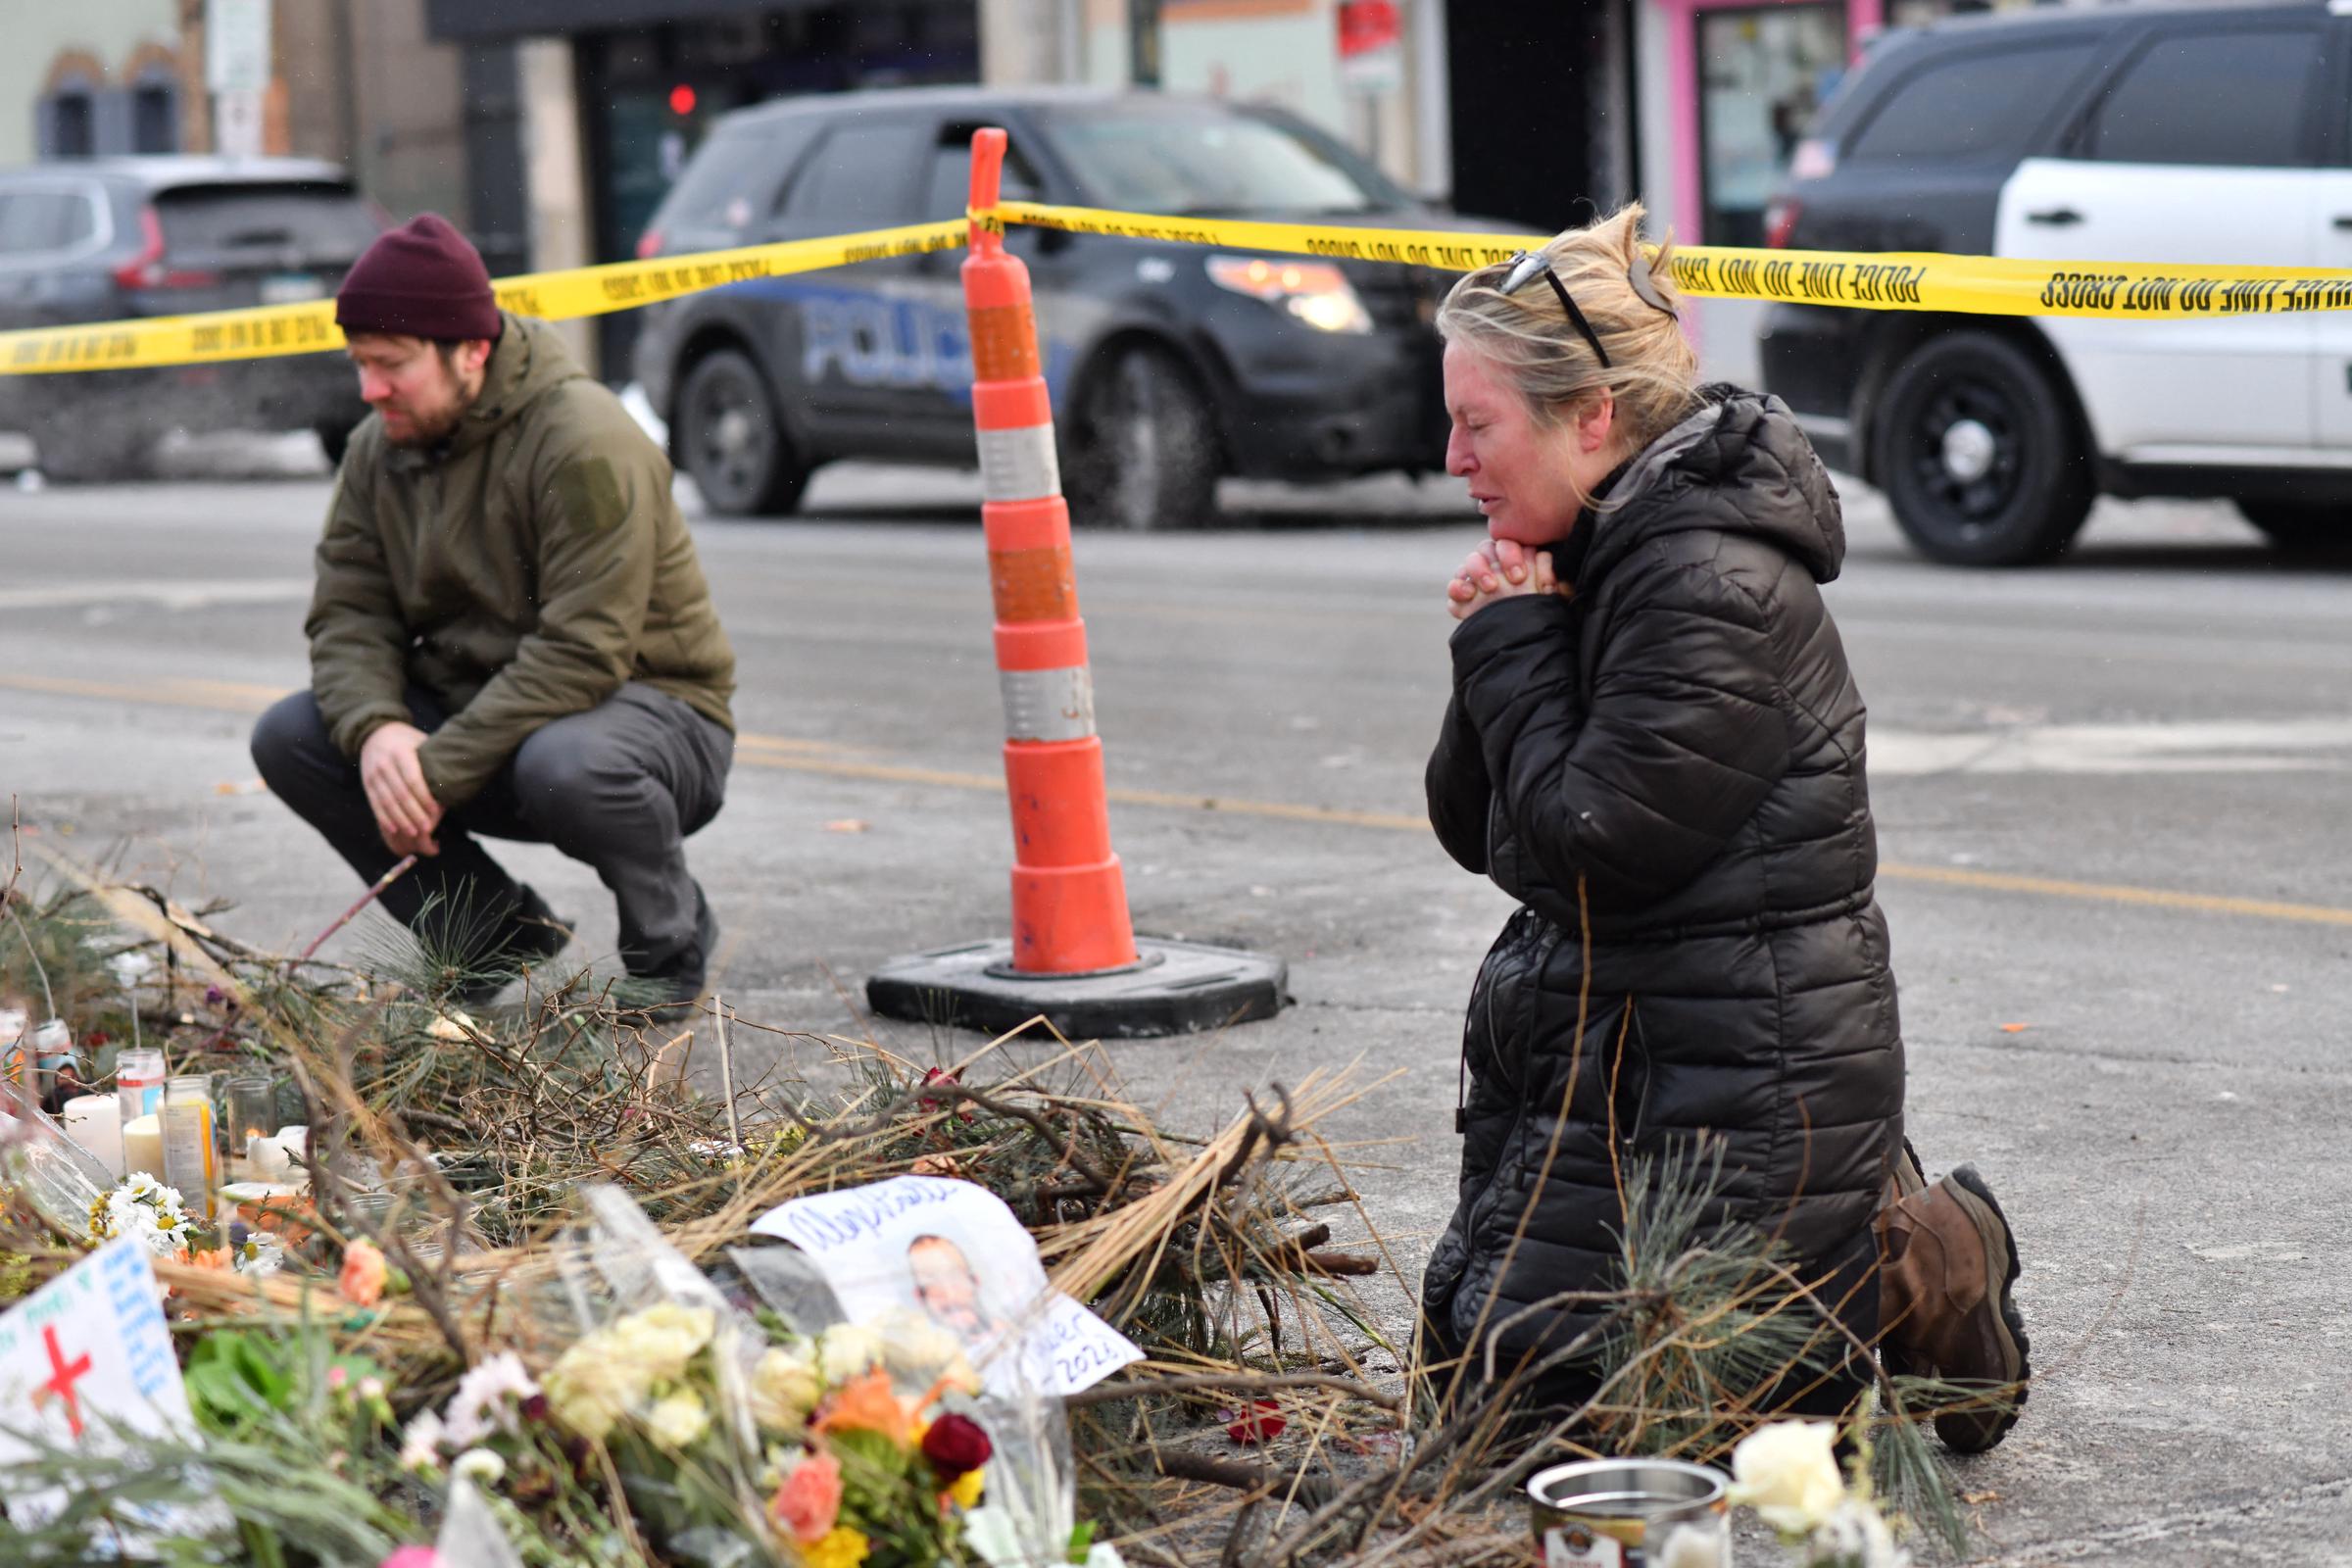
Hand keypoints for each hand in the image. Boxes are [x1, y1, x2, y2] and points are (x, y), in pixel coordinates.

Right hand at [359, 722, 441, 855]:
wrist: (375, 733)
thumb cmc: (408, 740)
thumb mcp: (421, 742)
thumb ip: (434, 757)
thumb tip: (460, 772)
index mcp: (400, 753)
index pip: (412, 779)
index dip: (425, 797)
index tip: (437, 811)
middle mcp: (384, 764)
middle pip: (400, 794)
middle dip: (415, 813)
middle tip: (428, 828)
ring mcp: (373, 775)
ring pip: (387, 802)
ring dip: (401, 820)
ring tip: (414, 833)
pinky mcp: (367, 784)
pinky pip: (375, 804)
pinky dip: (384, 818)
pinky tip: (395, 829)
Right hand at [1446, 538, 1562, 620]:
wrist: (1521, 644)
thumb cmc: (1537, 615)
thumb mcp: (1551, 597)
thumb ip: (1552, 581)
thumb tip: (1554, 580)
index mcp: (1514, 560)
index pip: (1510, 544)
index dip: (1514, 555)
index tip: (1521, 575)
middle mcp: (1494, 566)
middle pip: (1489, 547)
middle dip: (1500, 560)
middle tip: (1515, 579)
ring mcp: (1476, 581)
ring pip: (1471, 561)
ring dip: (1479, 570)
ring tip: (1491, 587)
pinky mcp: (1462, 600)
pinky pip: (1454, 587)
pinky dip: (1457, 588)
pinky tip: (1469, 594)